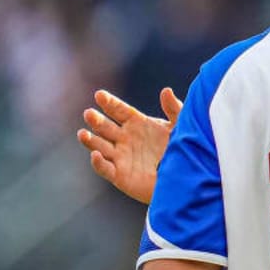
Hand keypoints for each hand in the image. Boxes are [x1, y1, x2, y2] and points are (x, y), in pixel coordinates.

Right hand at [77, 88, 179, 204]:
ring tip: (83, 134)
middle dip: (96, 120)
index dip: (109, 103)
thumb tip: (165, 91)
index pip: (118, 110)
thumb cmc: (183, 150)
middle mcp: (125, 139)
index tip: (100, 95)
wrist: (186, 179)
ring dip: (90, 140)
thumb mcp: (181, 127)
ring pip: (100, 146)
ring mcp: (121, 157)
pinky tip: (95, 155)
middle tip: (89, 114)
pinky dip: (98, 163)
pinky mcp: (120, 175)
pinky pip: (105, 169)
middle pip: (105, 127)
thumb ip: (174, 109)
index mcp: (137, 124)